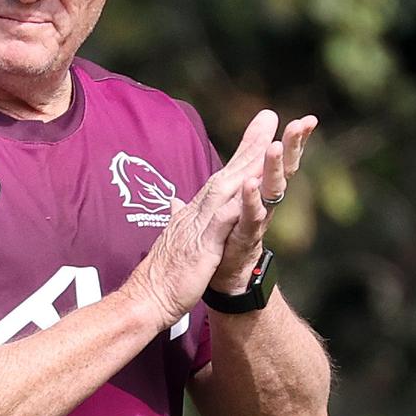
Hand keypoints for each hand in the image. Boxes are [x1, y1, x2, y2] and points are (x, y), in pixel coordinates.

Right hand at [124, 111, 294, 328]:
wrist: (145, 299)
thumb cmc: (162, 274)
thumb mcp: (175, 240)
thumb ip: (177, 217)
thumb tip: (174, 201)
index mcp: (196, 213)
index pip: (223, 177)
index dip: (242, 153)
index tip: (260, 129)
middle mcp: (197, 211)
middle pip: (228, 172)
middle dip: (250, 144)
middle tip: (269, 116)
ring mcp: (199, 225)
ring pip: (227, 187)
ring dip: (248, 164)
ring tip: (270, 141)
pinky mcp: (203, 244)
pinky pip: (223, 219)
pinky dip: (238, 202)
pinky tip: (253, 187)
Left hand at [208, 112, 317, 294]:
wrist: (223, 277)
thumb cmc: (231, 232)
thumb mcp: (236, 194)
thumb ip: (242, 169)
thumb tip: (248, 148)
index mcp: (262, 192)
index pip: (280, 161)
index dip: (293, 141)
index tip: (308, 120)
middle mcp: (266, 204)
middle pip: (283, 171)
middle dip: (293, 147)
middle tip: (302, 124)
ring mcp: (258, 221)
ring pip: (271, 191)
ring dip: (273, 169)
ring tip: (275, 147)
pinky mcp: (245, 237)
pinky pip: (249, 217)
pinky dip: (250, 200)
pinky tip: (250, 183)